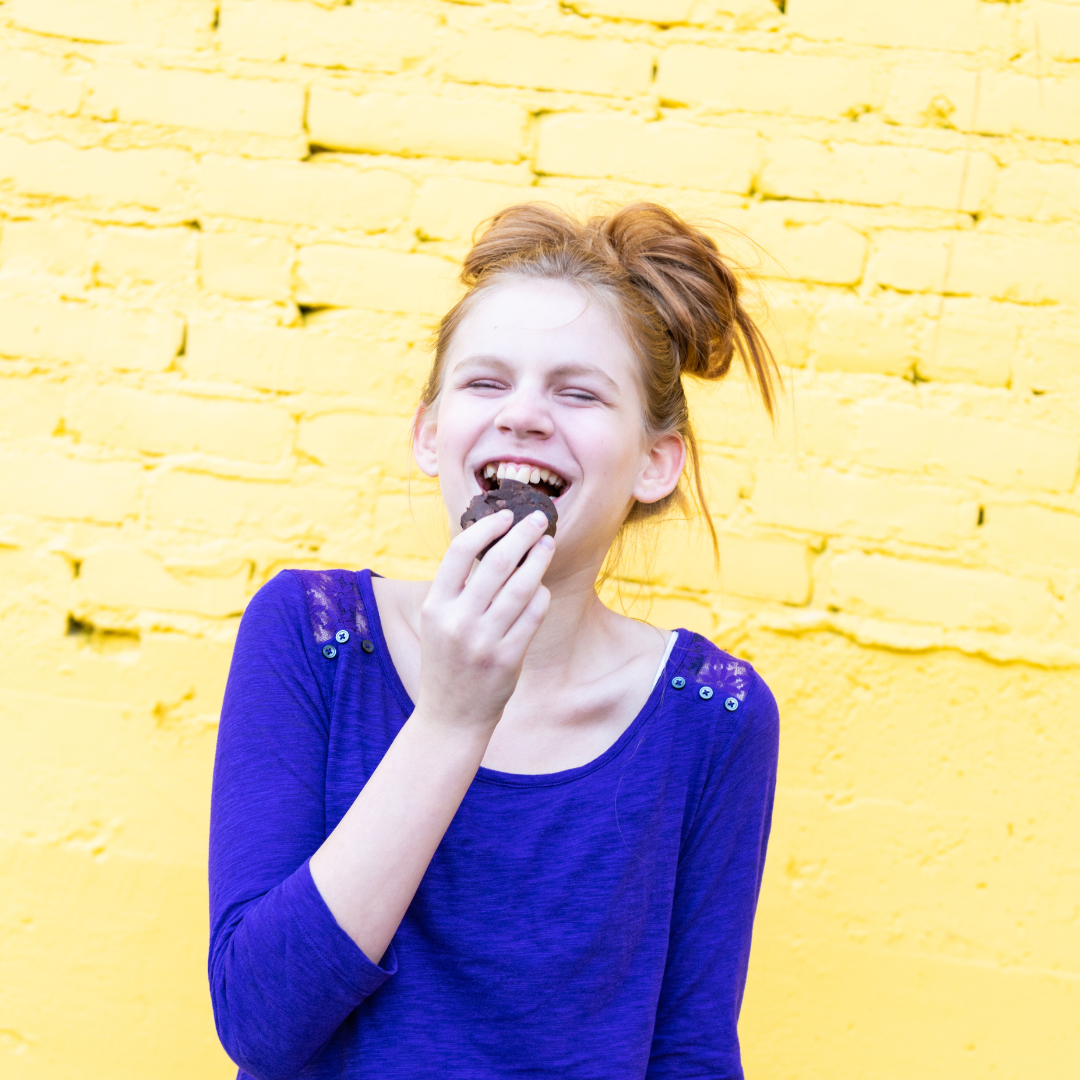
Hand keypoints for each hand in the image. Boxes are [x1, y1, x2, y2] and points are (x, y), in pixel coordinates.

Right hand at [415, 509, 553, 733]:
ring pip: (521, 587)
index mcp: (434, 606)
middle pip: (497, 562)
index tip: (506, 514)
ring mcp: (483, 641)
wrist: (449, 717)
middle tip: (540, 518)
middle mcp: (456, 621)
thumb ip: (457, 588)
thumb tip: (493, 542)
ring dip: (539, 559)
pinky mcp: (507, 659)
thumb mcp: (437, 622)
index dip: (487, 527)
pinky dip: (541, 596)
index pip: (460, 552)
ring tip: (547, 545)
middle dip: (523, 534)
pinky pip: (533, 616)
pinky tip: (542, 587)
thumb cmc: (448, 661)